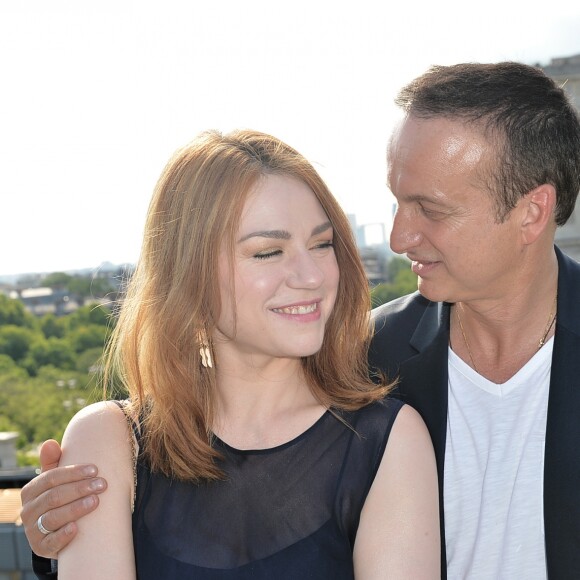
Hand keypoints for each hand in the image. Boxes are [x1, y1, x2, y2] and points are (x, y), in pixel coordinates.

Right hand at [20, 439, 106, 557]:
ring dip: (76, 508)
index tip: (95, 469)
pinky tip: (76, 528)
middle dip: (80, 489)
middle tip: (102, 484)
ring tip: (96, 501)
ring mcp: (33, 530)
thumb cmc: (61, 498)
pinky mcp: (41, 548)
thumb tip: (49, 443)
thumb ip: (53, 462)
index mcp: (31, 490)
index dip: (73, 473)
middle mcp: (28, 510)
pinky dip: (63, 535)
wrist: (59, 531)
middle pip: (54, 497)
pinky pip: (50, 542)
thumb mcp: (56, 480)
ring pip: (53, 518)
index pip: (50, 478)